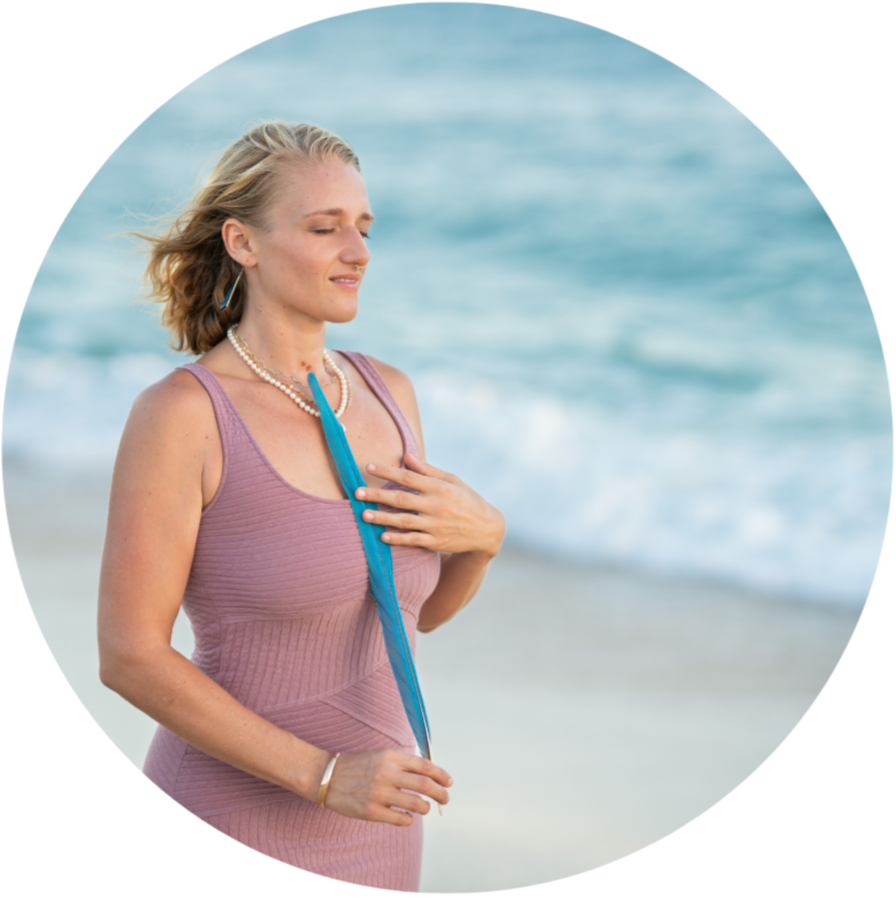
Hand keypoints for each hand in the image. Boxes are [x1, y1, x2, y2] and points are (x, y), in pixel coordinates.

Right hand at [321, 749, 451, 824]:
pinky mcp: (371, 811)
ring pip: (416, 805)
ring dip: (425, 808)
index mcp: (391, 757)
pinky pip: (401, 819)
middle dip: (441, 794)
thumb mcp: (381, 754)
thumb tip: (430, 774)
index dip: (441, 774)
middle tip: (445, 799)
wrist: (328, 776)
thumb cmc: (358, 765)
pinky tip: (407, 816)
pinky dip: (409, 819)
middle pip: (425, 785)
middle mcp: (387, 773)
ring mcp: (379, 793)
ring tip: (425, 808)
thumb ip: (403, 762)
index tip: (449, 782)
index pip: (425, 766)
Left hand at [356, 454, 504, 556]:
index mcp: (440, 487)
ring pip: (404, 521)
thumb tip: (405, 457)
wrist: (487, 529)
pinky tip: (382, 536)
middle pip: (402, 498)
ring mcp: (436, 525)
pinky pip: (413, 540)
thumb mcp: (452, 481)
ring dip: (382, 518)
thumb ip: (427, 470)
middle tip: (357, 492)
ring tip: (364, 515)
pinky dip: (397, 538)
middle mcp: (437, 505)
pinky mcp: (436, 542)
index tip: (368, 466)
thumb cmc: (467, 499)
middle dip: (377, 495)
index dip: (388, 471)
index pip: (409, 477)